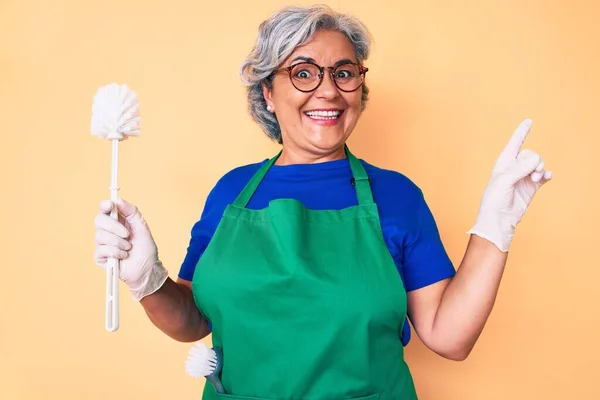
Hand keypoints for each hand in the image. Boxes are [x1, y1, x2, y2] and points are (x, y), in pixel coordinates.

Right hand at [94, 198, 168, 300]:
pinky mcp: (100, 257)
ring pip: (100, 236)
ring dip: (119, 242)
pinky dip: (116, 252)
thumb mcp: (141, 226)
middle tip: (127, 234)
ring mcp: (102, 244)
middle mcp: (107, 231)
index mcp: (117, 221)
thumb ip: (131, 211)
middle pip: (99, 220)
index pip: (104, 209)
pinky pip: (102, 249)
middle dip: (115, 227)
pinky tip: (124, 256)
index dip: (105, 205)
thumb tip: (118, 199)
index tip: (110, 205)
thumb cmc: (145, 248)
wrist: (147, 268)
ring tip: (129, 248)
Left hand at [467, 119, 551, 251]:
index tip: (529, 120)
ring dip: (539, 169)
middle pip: (531, 154)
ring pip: (538, 164)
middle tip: (531, 173)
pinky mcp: (531, 186)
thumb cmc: (495, 200)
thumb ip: (519, 168)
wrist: (499, 219)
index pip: (514, 143)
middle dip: (534, 161)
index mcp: (503, 162)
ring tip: (535, 179)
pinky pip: (543, 175)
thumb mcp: (503, 181)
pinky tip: (546, 177)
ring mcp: (524, 176)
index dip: (521, 132)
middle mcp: (514, 167)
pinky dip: (546, 175)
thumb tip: (535, 160)